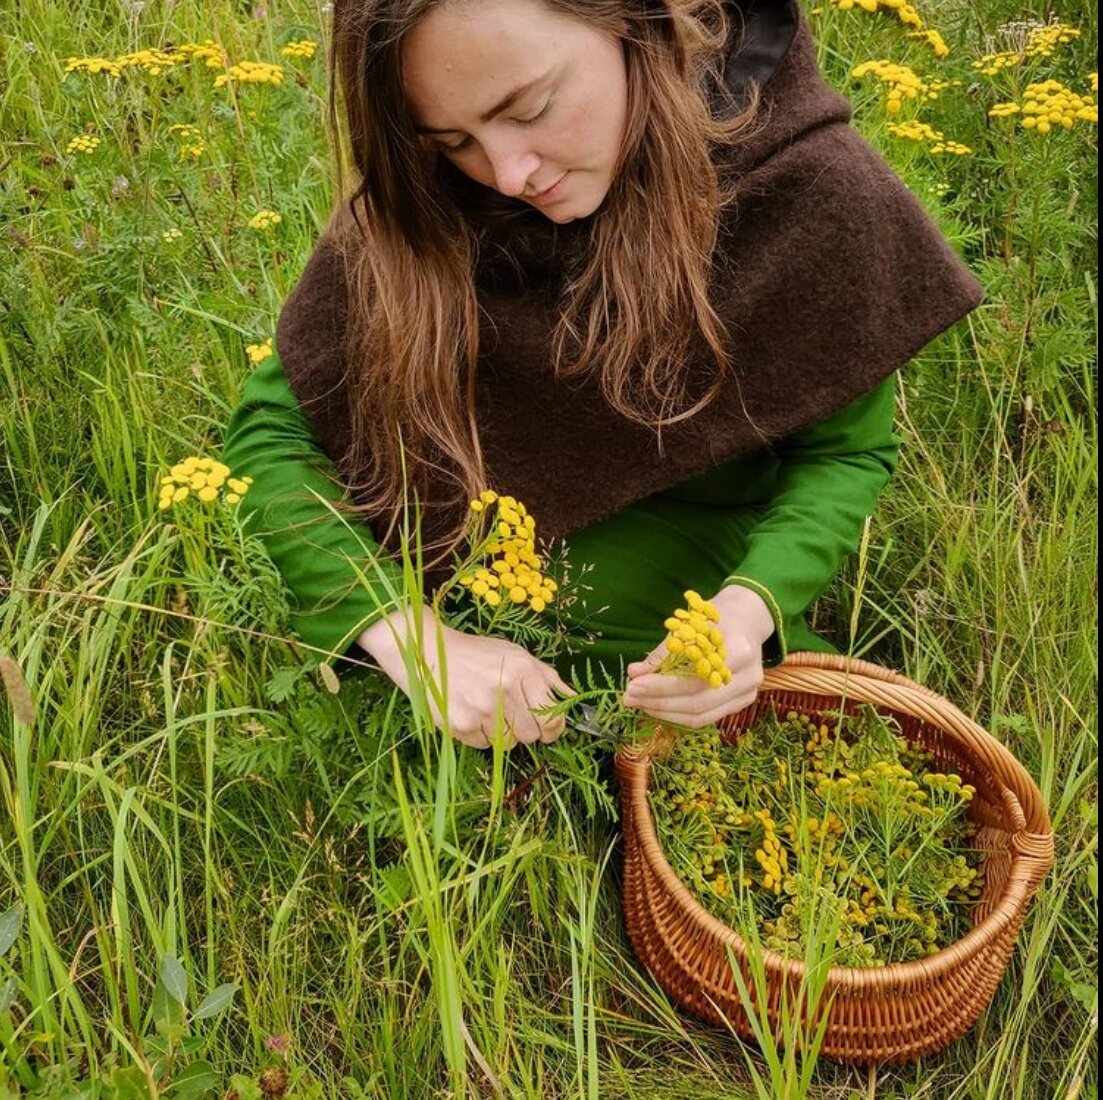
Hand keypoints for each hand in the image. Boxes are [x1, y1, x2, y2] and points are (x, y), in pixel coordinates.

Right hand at [358, 604, 574, 749]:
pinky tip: (469, 712)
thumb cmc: (476, 653)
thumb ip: (546, 676)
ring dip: (502, 733)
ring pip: (507, 743)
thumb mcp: (514, 653)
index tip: (549, 729)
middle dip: (527, 731)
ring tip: (488, 710)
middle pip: (531, 736)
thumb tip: (572, 698)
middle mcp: (504, 689)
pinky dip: (479, 734)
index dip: (554, 729)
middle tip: (515, 718)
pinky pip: (482, 745)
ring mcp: (480, 709)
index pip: (551, 717)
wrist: (427, 650)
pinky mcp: (459, 724)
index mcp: (522, 669)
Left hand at [620, 584, 774, 727]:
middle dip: (658, 702)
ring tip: (639, 703)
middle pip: (697, 703)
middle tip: (630, 697)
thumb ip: (662, 653)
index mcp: (738, 650)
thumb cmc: (716, 619)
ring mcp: (748, 693)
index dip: (661, 687)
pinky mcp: (743, 702)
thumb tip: (634, 673)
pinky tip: (658, 706)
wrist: (747, 619)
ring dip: (665, 712)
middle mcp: (748, 676)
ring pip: (701, 716)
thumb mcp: (689, 626)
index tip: (633, 684)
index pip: (694, 680)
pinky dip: (679, 714)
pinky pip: (706, 717)